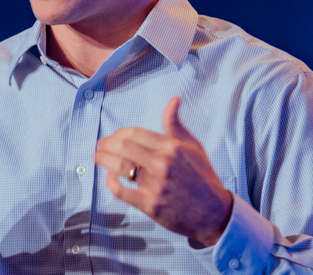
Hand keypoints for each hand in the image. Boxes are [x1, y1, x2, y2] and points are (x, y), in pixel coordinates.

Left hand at [94, 96, 232, 247]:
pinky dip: (112, 183)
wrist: (215, 213)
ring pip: (120, 167)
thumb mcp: (193, 146)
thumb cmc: (203, 177)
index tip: (113, 136)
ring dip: (104, 159)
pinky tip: (109, 177)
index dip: (119, 133)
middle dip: (107, 144)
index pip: (135, 133)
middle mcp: (163, 164)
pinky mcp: (151, 205)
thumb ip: (176, 124)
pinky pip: (123, 192)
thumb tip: (174, 99)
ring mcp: (156, 185)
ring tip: (97, 157)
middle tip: (100, 144)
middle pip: (124, 147)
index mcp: (171, 147)